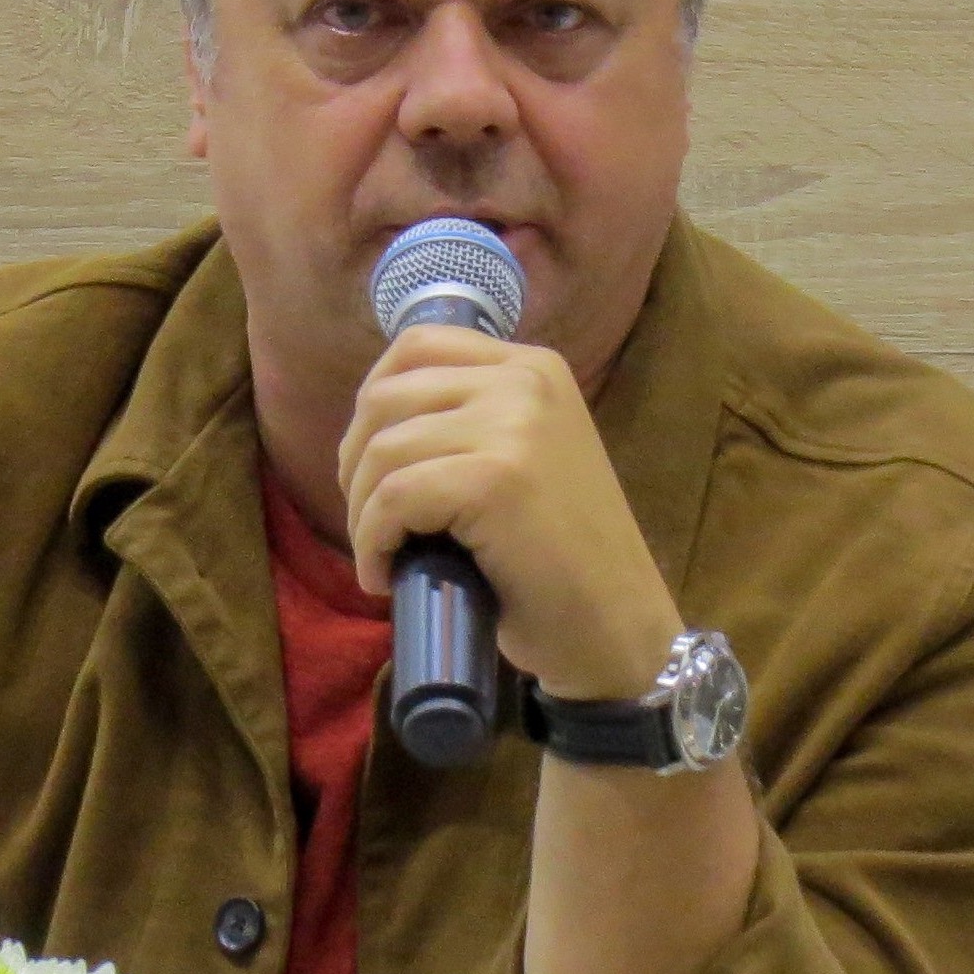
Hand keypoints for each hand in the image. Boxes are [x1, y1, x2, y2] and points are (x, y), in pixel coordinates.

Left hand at [337, 323, 681, 700]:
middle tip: (370, 521)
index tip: (369, 464)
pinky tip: (385, 575)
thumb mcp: (525, 458)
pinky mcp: (495, 480)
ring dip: (363, 512)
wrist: (616, 627)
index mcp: (534, 368)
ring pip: (383, 450)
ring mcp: (513, 426)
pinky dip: (373, 542)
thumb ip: (472, 421)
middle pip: (386, 396)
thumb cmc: (563, 559)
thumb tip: (374, 424)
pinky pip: (394, 498)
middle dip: (357, 463)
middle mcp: (525, 381)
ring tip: (382, 555)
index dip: (372, 403)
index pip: (418, 346)